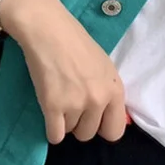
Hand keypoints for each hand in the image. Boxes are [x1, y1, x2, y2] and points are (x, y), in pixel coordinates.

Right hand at [0, 0, 128, 144]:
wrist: (49, 29)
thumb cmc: (76, 43)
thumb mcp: (104, 66)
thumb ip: (107, 92)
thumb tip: (106, 117)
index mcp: (115, 90)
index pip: (115, 131)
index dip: (101, 127)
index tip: (91, 119)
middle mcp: (99, 100)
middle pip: (89, 134)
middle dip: (79, 124)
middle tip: (70, 104)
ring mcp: (76, 104)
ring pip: (70, 132)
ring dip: (63, 121)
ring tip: (58, 97)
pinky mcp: (53, 106)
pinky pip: (54, 135)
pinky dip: (50, 129)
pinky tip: (49, 112)